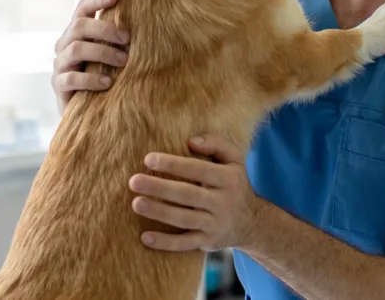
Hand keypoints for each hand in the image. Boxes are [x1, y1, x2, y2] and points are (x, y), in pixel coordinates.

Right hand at [51, 0, 128, 109]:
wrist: (89, 107)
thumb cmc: (106, 72)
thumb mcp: (113, 51)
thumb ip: (121, 37)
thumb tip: (151, 19)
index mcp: (78, 32)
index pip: (82, 8)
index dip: (97, 0)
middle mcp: (65, 44)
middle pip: (79, 26)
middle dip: (105, 29)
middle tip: (128, 39)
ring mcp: (60, 64)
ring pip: (75, 50)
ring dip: (103, 53)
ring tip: (124, 62)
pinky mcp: (58, 85)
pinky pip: (70, 78)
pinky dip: (91, 79)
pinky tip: (108, 82)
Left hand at [128, 135, 261, 251]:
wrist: (250, 222)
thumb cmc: (234, 183)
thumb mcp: (234, 159)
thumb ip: (216, 143)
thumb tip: (191, 141)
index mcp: (229, 178)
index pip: (199, 169)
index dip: (174, 164)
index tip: (149, 159)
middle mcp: (223, 201)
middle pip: (187, 194)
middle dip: (160, 187)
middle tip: (134, 181)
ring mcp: (215, 223)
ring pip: (184, 218)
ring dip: (158, 211)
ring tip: (136, 203)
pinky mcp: (207, 242)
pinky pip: (185, 244)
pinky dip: (165, 242)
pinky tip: (145, 237)